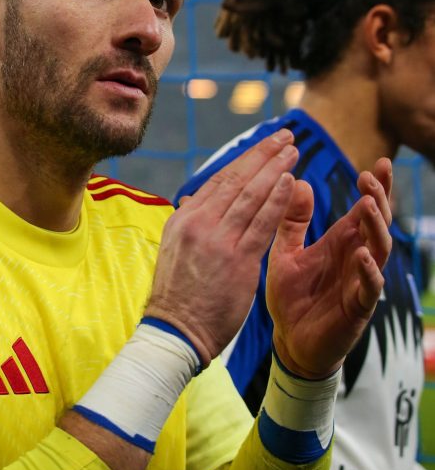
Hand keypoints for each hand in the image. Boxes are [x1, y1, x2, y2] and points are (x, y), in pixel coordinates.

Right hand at [145, 130, 298, 365]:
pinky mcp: (236, 259)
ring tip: (293, 150)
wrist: (175, 333)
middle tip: (286, 136)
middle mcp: (198, 222)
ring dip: (275, 169)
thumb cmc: (179, 297)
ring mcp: (217, 240)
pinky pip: (261, 222)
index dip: (246, 160)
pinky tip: (291, 181)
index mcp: (184, 219)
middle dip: (264, 155)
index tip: (265, 146)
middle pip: (236, 179)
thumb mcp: (175, 250)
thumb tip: (194, 200)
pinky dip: (277, 199)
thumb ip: (191, 224)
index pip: (219, 180)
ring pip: (251, 195)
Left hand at [268, 158, 392, 378]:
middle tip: (372, 176)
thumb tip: (300, 182)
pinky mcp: (357, 308)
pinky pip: (369, 289)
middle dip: (379, 198)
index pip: (364, 209)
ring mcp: (360, 282)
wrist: (289, 342)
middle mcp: (356, 258)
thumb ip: (292, 222)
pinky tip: (362, 256)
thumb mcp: (286, 253)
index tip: (378, 162)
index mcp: (341, 243)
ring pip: (379, 250)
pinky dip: (368, 272)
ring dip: (376, 228)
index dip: (375, 188)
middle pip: (378, 224)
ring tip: (369, 205)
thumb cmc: (292, 297)